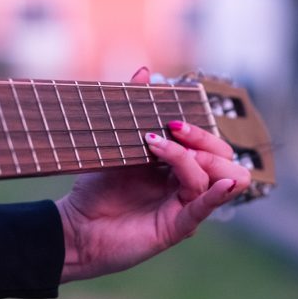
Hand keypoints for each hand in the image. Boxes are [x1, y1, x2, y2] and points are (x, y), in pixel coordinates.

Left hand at [55, 67, 250, 282]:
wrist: (74, 226)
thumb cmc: (94, 188)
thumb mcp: (114, 143)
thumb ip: (132, 108)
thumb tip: (144, 71)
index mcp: (177, 164)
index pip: (208, 141)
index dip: (197, 128)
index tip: (170, 119)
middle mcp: (186, 184)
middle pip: (223, 157)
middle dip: (202, 139)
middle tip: (171, 130)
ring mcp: (184, 205)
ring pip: (220, 178)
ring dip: (197, 159)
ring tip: (164, 150)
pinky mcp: (176, 227)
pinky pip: (205, 208)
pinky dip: (218, 194)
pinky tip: (223, 185)